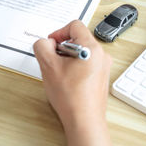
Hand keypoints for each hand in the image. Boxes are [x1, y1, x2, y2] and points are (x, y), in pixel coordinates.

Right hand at [33, 20, 111, 145]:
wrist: (84, 120)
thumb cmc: (72, 97)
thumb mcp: (48, 66)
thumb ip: (42, 47)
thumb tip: (45, 43)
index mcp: (92, 48)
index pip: (75, 25)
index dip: (59, 32)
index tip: (52, 44)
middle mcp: (101, 55)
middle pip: (78, 38)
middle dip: (62, 47)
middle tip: (53, 59)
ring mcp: (103, 67)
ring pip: (82, 51)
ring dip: (67, 57)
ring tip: (59, 72)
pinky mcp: (100, 76)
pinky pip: (86, 63)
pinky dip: (74, 66)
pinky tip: (66, 80)